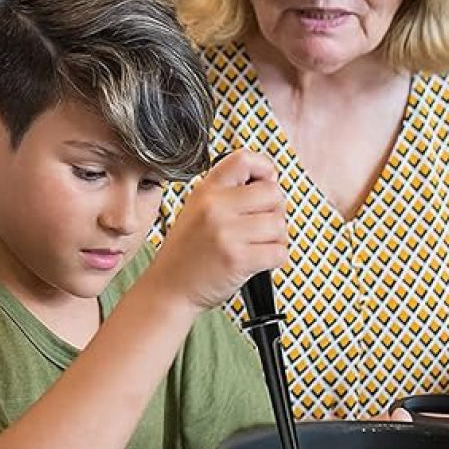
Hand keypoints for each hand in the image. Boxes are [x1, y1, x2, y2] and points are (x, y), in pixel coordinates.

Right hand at [153, 150, 288, 310]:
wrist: (168, 289)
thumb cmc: (186, 254)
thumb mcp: (196, 211)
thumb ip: (227, 195)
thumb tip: (271, 184)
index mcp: (206, 191)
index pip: (245, 159)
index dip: (265, 169)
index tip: (265, 184)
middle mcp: (215, 208)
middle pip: (273, 193)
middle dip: (275, 211)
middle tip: (260, 226)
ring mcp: (226, 233)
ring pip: (279, 225)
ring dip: (275, 239)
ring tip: (255, 246)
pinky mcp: (238, 259)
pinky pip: (279, 252)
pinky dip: (274, 259)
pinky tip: (256, 261)